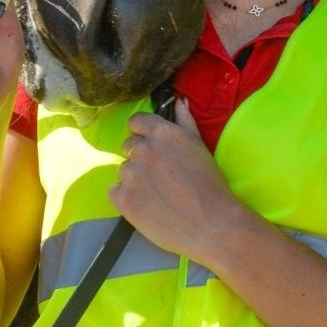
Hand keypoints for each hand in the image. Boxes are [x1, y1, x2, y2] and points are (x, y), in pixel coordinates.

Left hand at [112, 100, 251, 261]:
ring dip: (136, 178)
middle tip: (162, 175)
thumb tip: (178, 102)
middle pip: (129, 146)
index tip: (154, 145)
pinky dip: (127, 196)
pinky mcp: (121, 199)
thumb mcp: (201, 147)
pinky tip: (148, 204)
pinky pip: (116, 191)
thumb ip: (185, 122)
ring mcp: (129, 174)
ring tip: (158, 193)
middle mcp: (142, 149)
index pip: (136, 122)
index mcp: (163, 134)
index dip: (144, 132)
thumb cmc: (211, 185)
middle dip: (141, 157)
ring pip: (124, 170)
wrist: (211, 224)